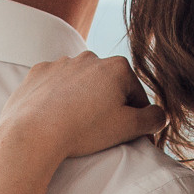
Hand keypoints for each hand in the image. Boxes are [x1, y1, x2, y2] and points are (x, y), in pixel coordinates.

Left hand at [0, 53, 164, 163]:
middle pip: (108, 86)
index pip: (136, 95)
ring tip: (76, 126)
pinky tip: (55, 118)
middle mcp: (89, 58)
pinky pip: (55, 86)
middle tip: (101, 132)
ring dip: (83, 101)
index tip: (129, 136)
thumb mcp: (128, 128)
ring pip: (81, 85)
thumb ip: (152, 119)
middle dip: (109, 106)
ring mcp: (61, 63)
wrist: (32, 134)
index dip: (136, 118)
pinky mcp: (37, 74)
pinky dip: (58, 99)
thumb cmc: (83, 130)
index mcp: (117, 67)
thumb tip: (161, 115)